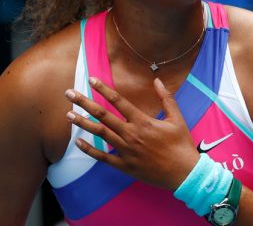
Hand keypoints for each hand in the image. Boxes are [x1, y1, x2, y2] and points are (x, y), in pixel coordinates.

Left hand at [64, 77, 200, 190]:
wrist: (185, 174)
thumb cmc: (181, 145)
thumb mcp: (177, 119)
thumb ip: (166, 98)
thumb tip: (157, 80)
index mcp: (143, 121)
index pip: (118, 101)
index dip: (103, 89)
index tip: (91, 79)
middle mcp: (131, 134)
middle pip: (103, 115)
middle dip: (84, 103)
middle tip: (69, 93)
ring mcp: (126, 151)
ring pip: (100, 134)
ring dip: (83, 123)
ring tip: (68, 114)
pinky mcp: (125, 166)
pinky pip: (102, 157)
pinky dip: (89, 150)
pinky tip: (78, 142)